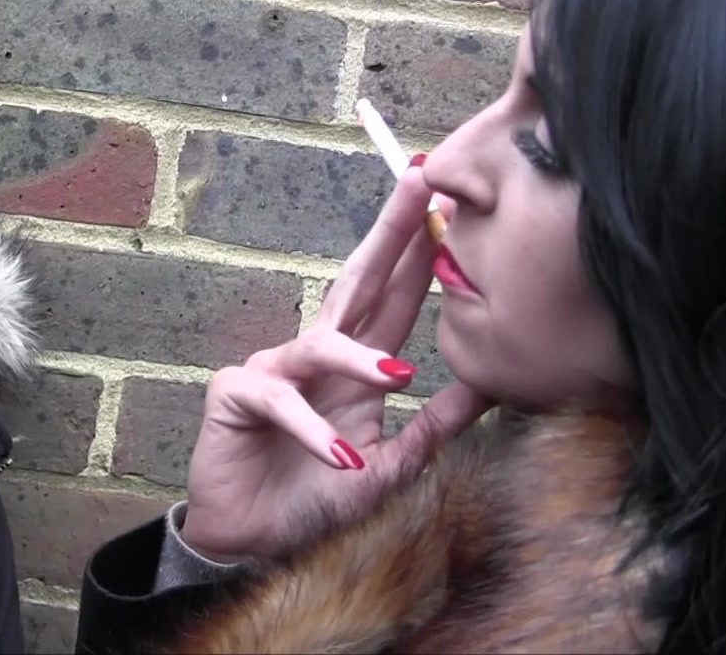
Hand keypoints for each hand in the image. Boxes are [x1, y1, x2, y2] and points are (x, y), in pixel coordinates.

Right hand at [181, 162, 493, 561]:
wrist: (256, 545)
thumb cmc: (317, 500)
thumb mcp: (390, 466)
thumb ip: (432, 426)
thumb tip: (489, 386)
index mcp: (356, 367)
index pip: (396, 297)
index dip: (421, 253)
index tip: (451, 204)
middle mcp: (316, 357)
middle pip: (357, 282)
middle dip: (389, 232)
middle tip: (419, 180)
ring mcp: (273, 370)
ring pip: (320, 343)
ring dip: (357, 357)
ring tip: (395, 376)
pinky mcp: (236, 396)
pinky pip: (280, 401)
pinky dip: (312, 430)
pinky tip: (339, 457)